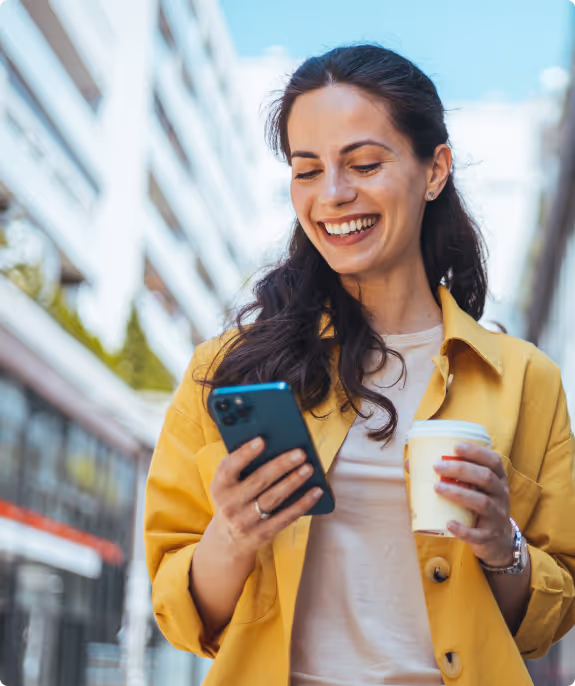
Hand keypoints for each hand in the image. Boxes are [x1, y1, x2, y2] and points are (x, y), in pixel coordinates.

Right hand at [209, 437, 321, 558]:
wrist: (227, 539)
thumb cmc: (234, 499)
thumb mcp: (229, 485)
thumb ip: (243, 467)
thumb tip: (275, 447)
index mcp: (219, 486)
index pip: (229, 467)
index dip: (245, 453)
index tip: (262, 440)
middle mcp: (229, 504)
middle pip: (258, 481)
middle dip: (281, 465)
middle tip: (300, 453)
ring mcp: (245, 522)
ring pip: (273, 498)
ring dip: (293, 482)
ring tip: (308, 468)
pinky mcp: (261, 534)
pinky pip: (285, 517)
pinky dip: (302, 503)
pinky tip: (316, 492)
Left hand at [430, 444, 513, 566]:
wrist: (497, 540)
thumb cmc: (477, 505)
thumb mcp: (472, 487)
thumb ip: (448, 474)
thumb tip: (409, 462)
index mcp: (498, 479)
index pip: (493, 460)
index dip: (476, 451)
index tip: (455, 446)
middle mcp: (501, 495)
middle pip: (485, 477)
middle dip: (460, 469)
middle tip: (436, 466)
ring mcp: (497, 516)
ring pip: (482, 502)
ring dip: (458, 493)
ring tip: (437, 487)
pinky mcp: (490, 536)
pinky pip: (478, 534)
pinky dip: (463, 529)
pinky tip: (449, 523)